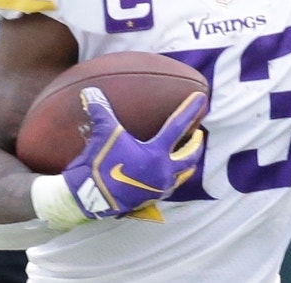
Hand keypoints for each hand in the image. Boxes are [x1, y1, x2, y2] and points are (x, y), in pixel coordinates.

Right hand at [61, 87, 205, 219]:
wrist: (89, 198)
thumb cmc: (99, 165)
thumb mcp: (103, 135)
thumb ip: (101, 111)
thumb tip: (90, 91)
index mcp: (156, 153)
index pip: (178, 125)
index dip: (190, 109)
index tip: (201, 98)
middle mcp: (163, 170)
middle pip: (190, 155)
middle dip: (196, 143)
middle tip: (198, 133)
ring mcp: (159, 187)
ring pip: (183, 174)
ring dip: (187, 162)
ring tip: (187, 155)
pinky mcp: (152, 199)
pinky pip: (169, 187)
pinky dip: (173, 177)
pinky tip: (167, 173)